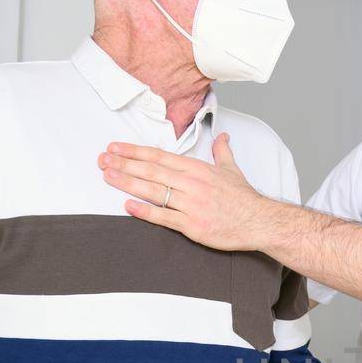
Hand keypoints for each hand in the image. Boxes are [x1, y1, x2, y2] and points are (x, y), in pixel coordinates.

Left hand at [100, 133, 276, 251]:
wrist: (258, 221)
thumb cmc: (244, 198)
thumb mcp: (232, 169)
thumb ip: (222, 152)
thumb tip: (222, 137)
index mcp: (197, 168)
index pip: (160, 156)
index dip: (135, 151)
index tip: (116, 148)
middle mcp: (191, 183)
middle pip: (151, 171)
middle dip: (124, 164)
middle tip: (102, 160)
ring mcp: (191, 204)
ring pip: (153, 191)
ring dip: (128, 183)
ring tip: (108, 176)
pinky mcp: (192, 225)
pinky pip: (163, 217)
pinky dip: (145, 211)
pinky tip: (128, 205)